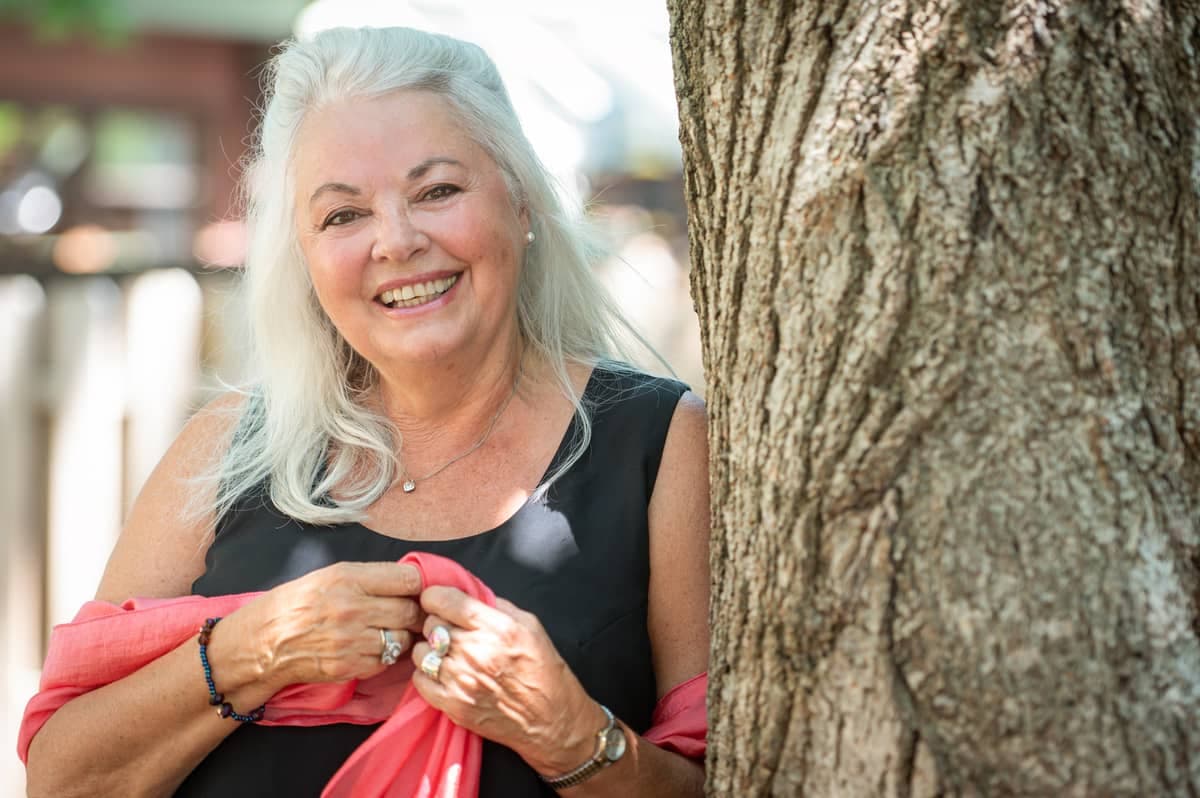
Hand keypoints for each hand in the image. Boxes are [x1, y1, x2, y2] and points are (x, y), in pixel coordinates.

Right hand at [219, 561, 425, 692]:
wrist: (262, 643)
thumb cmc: (296, 603)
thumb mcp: (330, 576)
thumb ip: (370, 577)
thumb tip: (410, 580)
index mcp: (348, 578)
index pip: (408, 579)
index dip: (418, 585)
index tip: (417, 590)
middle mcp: (351, 608)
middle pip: (410, 611)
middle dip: (415, 613)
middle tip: (411, 613)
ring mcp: (350, 641)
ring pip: (402, 639)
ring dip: (402, 636)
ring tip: (391, 631)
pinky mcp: (348, 666)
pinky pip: (385, 661)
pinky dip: (385, 656)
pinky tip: (373, 647)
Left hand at [410, 587, 605, 774]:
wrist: (550, 719)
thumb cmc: (543, 670)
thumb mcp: (530, 625)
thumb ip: (497, 606)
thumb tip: (469, 594)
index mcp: (496, 627)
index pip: (445, 601)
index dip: (434, 596)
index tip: (436, 600)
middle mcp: (475, 651)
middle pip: (430, 624)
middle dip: (436, 623)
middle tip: (450, 630)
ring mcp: (461, 680)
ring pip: (421, 652)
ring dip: (430, 650)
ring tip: (446, 654)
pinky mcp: (453, 705)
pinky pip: (420, 680)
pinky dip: (427, 674)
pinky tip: (443, 674)